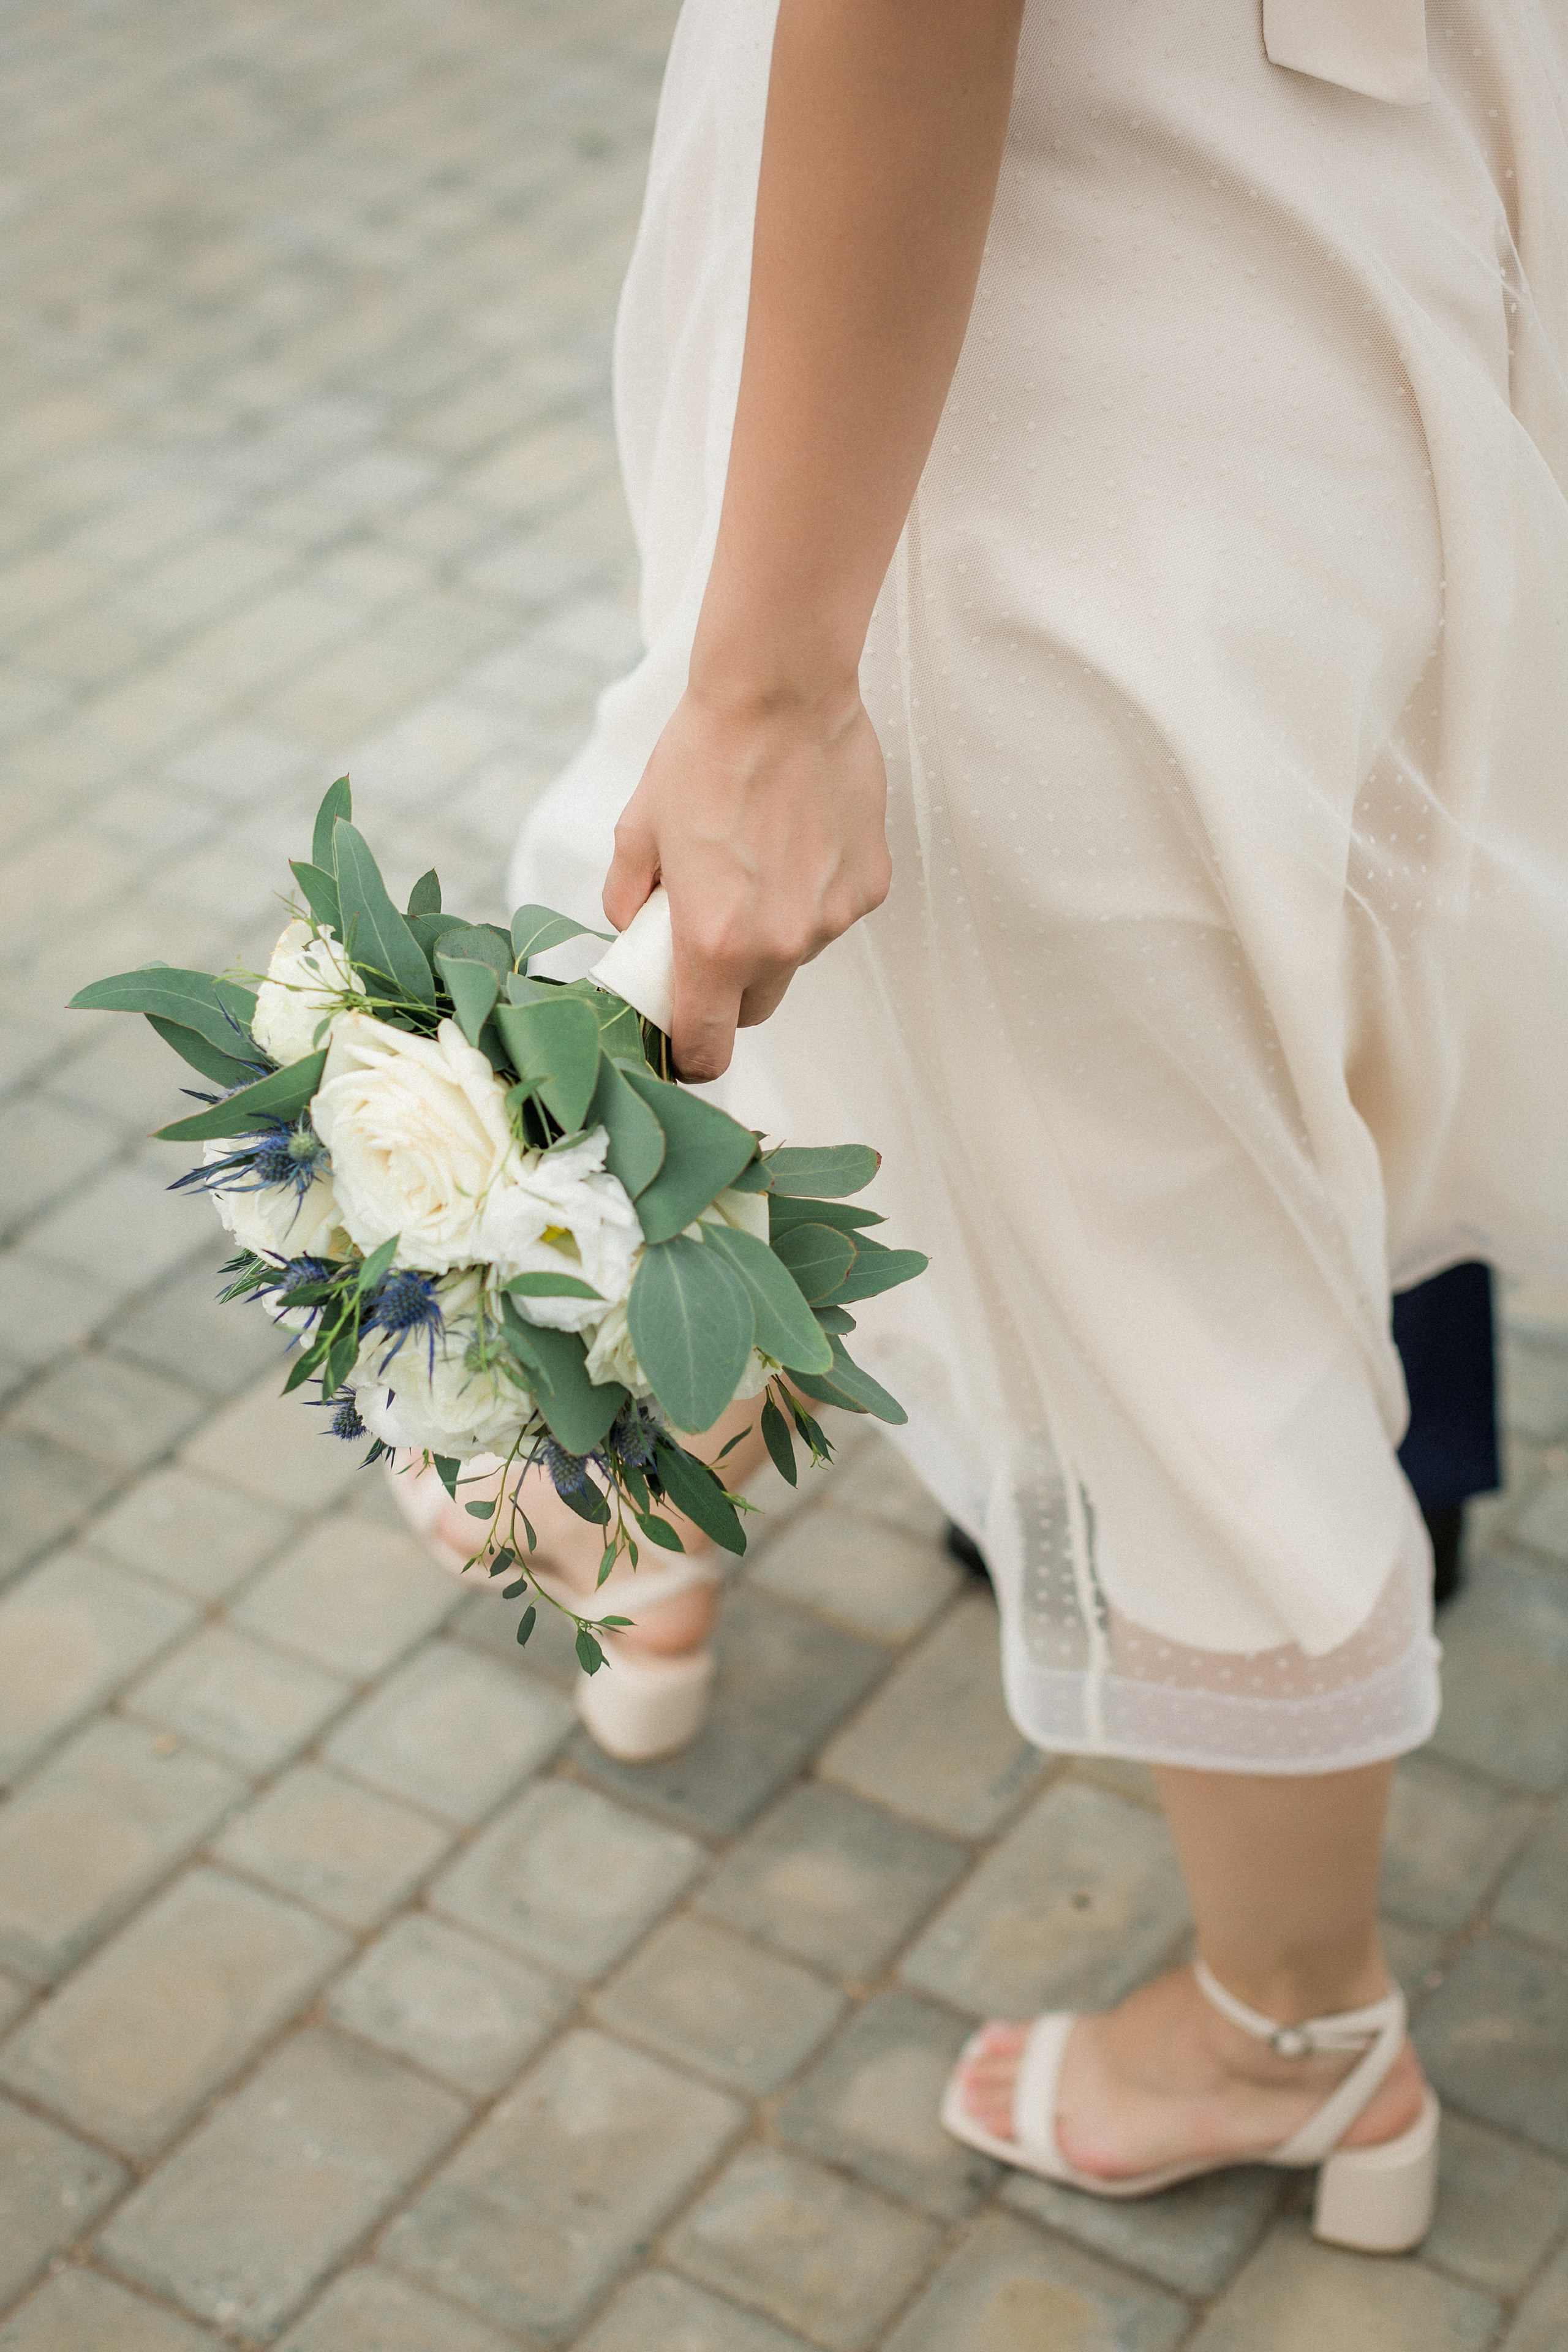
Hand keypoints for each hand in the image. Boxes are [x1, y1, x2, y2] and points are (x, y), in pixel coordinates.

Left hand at [603, 679, 890, 1080]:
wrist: (779, 689)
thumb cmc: (702, 753)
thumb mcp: (638, 831)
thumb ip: (629, 900)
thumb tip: (635, 932)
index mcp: (714, 942)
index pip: (708, 1045)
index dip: (692, 1054)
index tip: (685, 1041)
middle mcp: (781, 943)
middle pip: (756, 1009)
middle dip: (731, 988)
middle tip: (713, 930)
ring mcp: (832, 916)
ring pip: (797, 956)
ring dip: (775, 931)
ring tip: (759, 858)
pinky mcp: (869, 884)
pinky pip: (833, 913)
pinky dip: (813, 892)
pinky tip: (799, 836)